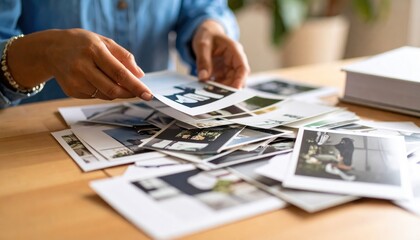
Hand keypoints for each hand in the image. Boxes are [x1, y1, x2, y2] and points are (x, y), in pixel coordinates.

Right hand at [8, 29, 152, 99]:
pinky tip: (97, 79)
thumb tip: (139, 75)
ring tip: (114, 79)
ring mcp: (75, 81)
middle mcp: (82, 66)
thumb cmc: (82, 44)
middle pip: (113, 89)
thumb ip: (124, 57)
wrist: (51, 49)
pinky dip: (103, 91)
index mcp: (94, 50)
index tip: (148, 94)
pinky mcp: (71, 91)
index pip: (119, 73)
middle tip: (139, 92)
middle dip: (129, 93)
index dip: (136, 86)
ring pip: (105, 95)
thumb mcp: (104, 42)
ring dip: (117, 92)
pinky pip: (96, 96)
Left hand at [192, 21, 249, 88]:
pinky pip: (222, 83)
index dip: (240, 80)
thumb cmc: (207, 35)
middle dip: (228, 87)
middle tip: (216, 95)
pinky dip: (216, 87)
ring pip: (230, 83)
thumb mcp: (202, 45)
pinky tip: (207, 89)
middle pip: (237, 78)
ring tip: (209, 92)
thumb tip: (203, 78)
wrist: (207, 33)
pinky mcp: (223, 72)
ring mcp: (230, 67)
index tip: (234, 91)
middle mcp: (235, 60)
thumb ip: (203, 61)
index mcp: (235, 51)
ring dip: (221, 88)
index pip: (243, 68)